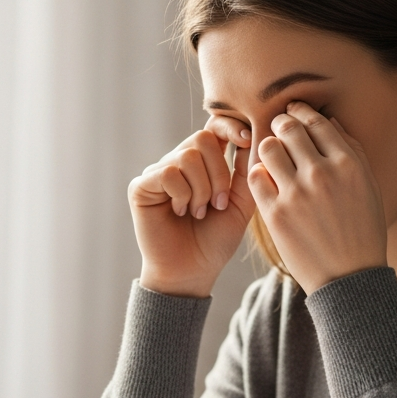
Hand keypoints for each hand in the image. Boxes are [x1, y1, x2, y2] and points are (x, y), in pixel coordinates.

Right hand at [129, 117, 255, 297]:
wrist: (192, 271)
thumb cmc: (216, 240)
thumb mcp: (241, 203)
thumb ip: (247, 171)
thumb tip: (255, 136)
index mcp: (204, 163)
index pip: (214, 127)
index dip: (230, 126)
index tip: (247, 139)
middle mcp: (179, 162)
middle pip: (203, 138)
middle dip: (219, 172)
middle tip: (218, 203)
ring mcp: (158, 172)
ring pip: (188, 155)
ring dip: (202, 188)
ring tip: (200, 212)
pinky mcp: (141, 186)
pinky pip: (168, 172)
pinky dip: (182, 194)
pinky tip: (181, 212)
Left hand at [247, 102, 387, 293]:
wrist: (350, 278)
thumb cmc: (363, 231)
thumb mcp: (368, 187)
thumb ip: (351, 151)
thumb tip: (328, 121)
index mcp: (348, 164)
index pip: (316, 121)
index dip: (301, 111)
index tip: (294, 112)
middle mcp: (321, 174)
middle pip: (287, 128)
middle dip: (281, 125)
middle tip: (279, 131)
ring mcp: (296, 194)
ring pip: (267, 148)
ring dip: (268, 148)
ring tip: (272, 157)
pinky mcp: (275, 215)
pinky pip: (255, 178)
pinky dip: (259, 174)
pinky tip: (267, 181)